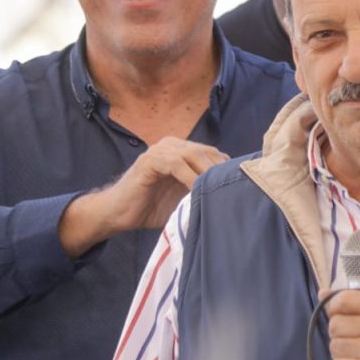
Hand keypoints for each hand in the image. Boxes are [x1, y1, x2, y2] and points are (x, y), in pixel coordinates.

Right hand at [58, 137, 228, 257]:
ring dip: (207, 172)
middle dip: (221, 170)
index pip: (213, 154)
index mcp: (182, 150)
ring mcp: (159, 151)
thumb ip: (202, 191)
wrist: (118, 214)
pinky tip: (196, 191)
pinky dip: (189, 177)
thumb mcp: (183, 198)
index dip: (226, 168)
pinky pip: (174, 164)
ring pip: (193, 154)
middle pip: (206, 152)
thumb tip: (232, 196)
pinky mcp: (149, 161)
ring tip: (218, 190)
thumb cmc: (152, 207)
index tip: (240, 185)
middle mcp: (172, 145)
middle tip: (233, 189)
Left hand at [324, 289, 359, 359]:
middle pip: (335, 325)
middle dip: (339, 332)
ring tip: (356, 353)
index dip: (333, 307)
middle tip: (353, 337)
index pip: (344, 300)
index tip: (339, 314)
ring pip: (335, 347)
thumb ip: (359, 302)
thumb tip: (322, 293)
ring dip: (341, 352)